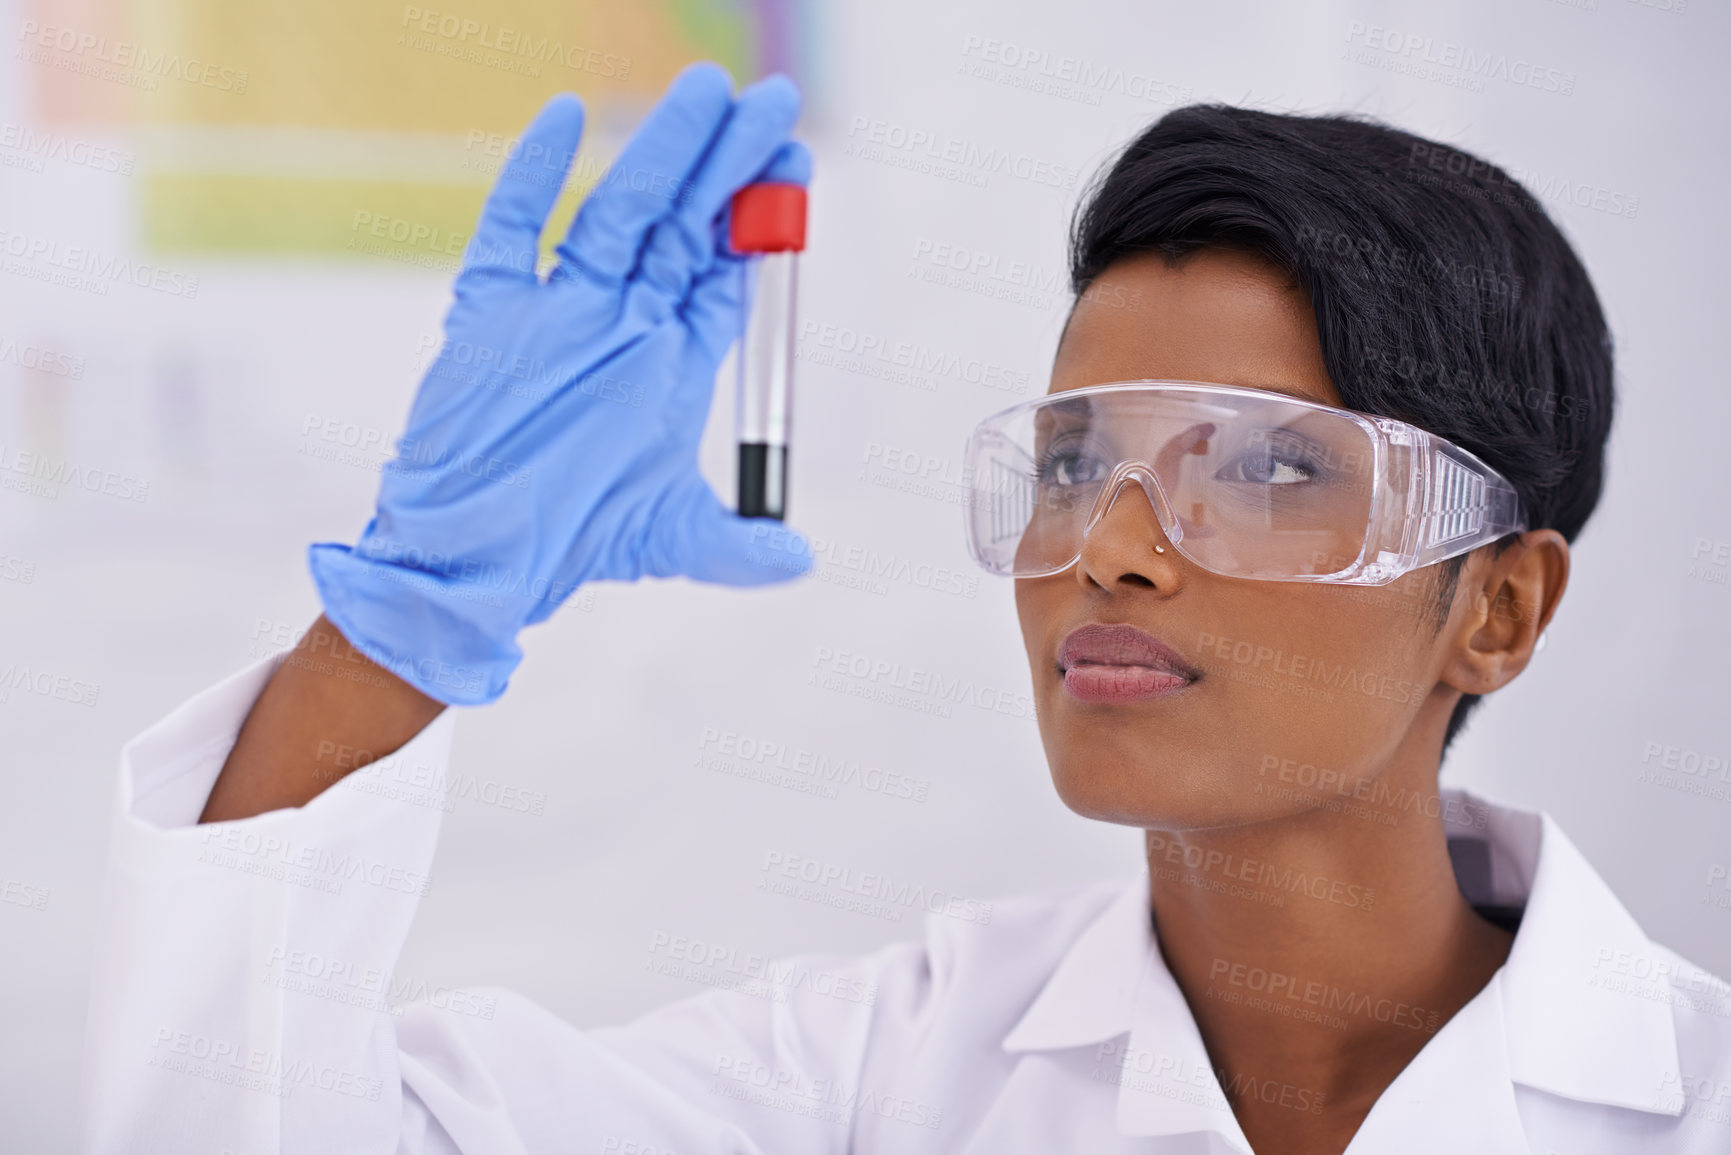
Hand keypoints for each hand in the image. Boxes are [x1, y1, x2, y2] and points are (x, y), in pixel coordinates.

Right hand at [308, 63, 812, 706]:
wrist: (472, 559)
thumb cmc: (570, 543)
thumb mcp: (670, 538)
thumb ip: (741, 547)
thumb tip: (802, 562)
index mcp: (672, 360)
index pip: (727, 271)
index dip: (762, 220)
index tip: (796, 165)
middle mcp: (623, 321)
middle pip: (685, 226)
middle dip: (729, 167)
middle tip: (773, 105)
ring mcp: (559, 308)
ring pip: (616, 212)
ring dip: (660, 154)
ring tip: (705, 96)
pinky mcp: (492, 309)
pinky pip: (512, 228)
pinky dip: (532, 172)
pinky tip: (565, 118)